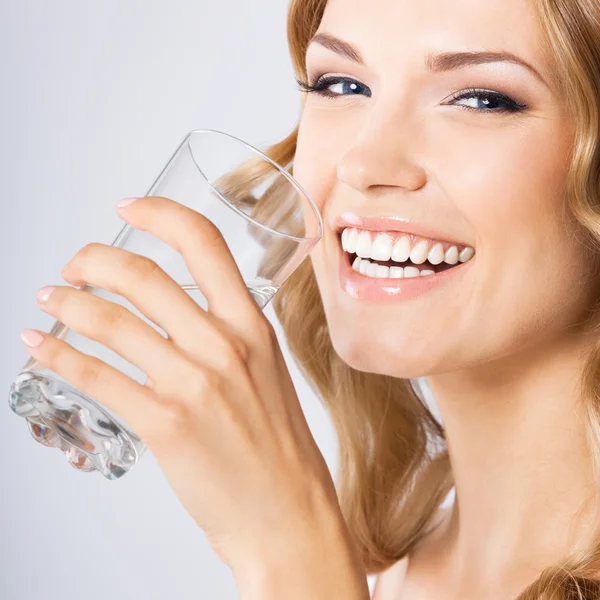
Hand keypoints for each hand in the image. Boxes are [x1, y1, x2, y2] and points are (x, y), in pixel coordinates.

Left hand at [21, 195, 346, 576]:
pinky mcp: (165, 425)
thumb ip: (228, 336)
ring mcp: (194, 384)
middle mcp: (223, 345)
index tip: (127, 207)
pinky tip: (41, 348)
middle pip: (143, 276)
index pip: (205, 244)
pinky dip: (58, 356)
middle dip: (93, 260)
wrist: (288, 511)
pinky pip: (96, 377)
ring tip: (49, 301)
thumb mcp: (266, 371)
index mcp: (253, 325)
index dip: (160, 214)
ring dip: (66, 305)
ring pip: (111, 322)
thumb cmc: (278, 445)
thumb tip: (177, 315)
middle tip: (74, 266)